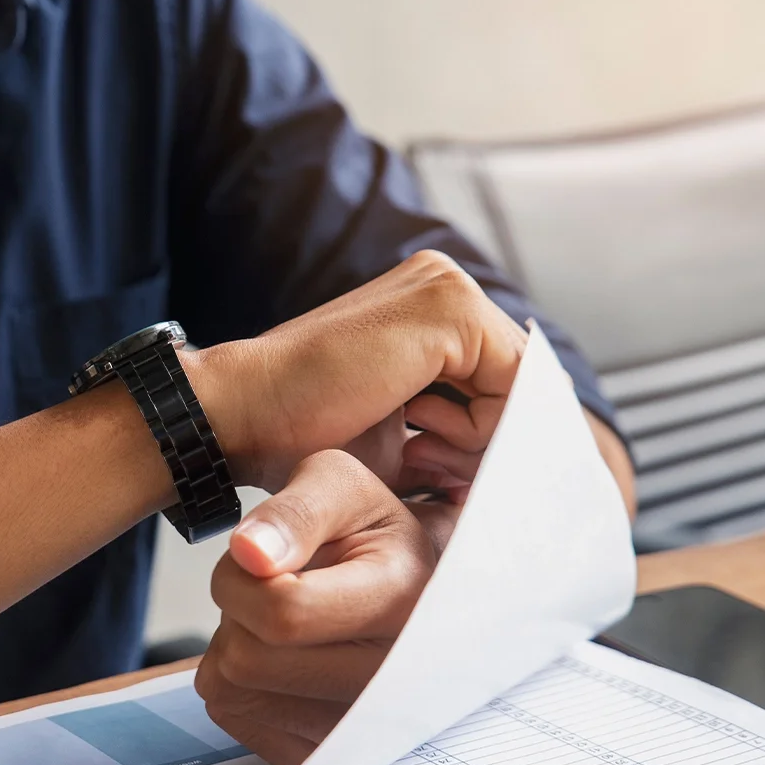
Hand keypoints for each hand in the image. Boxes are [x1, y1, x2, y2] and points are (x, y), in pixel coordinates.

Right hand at [187, 250, 527, 491]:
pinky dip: (485, 430)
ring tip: (418, 453)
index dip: (497, 438)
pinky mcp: (450, 307)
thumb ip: (455, 438)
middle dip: (493, 441)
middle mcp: (441, 282)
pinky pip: (516, 382)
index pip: (504, 375)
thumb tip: (510, 470)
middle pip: (517, 378)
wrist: (243, 414)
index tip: (463, 482)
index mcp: (426, 304)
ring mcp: (447, 287)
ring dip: (484, 440)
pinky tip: (423, 441)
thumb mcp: (399, 435)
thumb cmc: (301, 432)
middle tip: (437, 474)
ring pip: (521, 384)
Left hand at [195, 450, 444, 764]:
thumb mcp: (338, 484)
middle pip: (249, 662)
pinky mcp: (328, 752)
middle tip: (275, 586)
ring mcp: (365, 728)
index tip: (257, 557)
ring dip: (238, 647)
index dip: (240, 579)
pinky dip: (241, 685)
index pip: (282, 614)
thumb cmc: (366, 527)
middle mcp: (397, 679)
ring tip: (286, 620)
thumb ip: (294, 512)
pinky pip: (238, 722)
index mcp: (407, 602)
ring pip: (236, 694)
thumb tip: (250, 555)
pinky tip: (282, 657)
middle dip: (236, 612)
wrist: (399, 575)